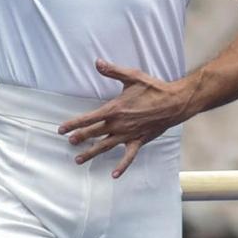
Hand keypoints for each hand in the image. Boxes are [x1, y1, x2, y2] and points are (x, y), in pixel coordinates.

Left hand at [58, 61, 193, 177]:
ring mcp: (128, 135)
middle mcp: (119, 124)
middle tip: (69, 142)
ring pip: (105, 146)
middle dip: (79, 138)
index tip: (62, 129)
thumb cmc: (153, 89)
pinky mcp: (139, 141)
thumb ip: (112, 70)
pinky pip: (129, 156)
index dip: (73, 124)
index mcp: (114, 109)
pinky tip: (114, 175)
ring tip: (78, 159)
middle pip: (94, 133)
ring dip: (91, 153)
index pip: (88, 119)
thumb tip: (97, 62)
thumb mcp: (132, 76)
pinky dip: (121, 166)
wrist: (175, 102)